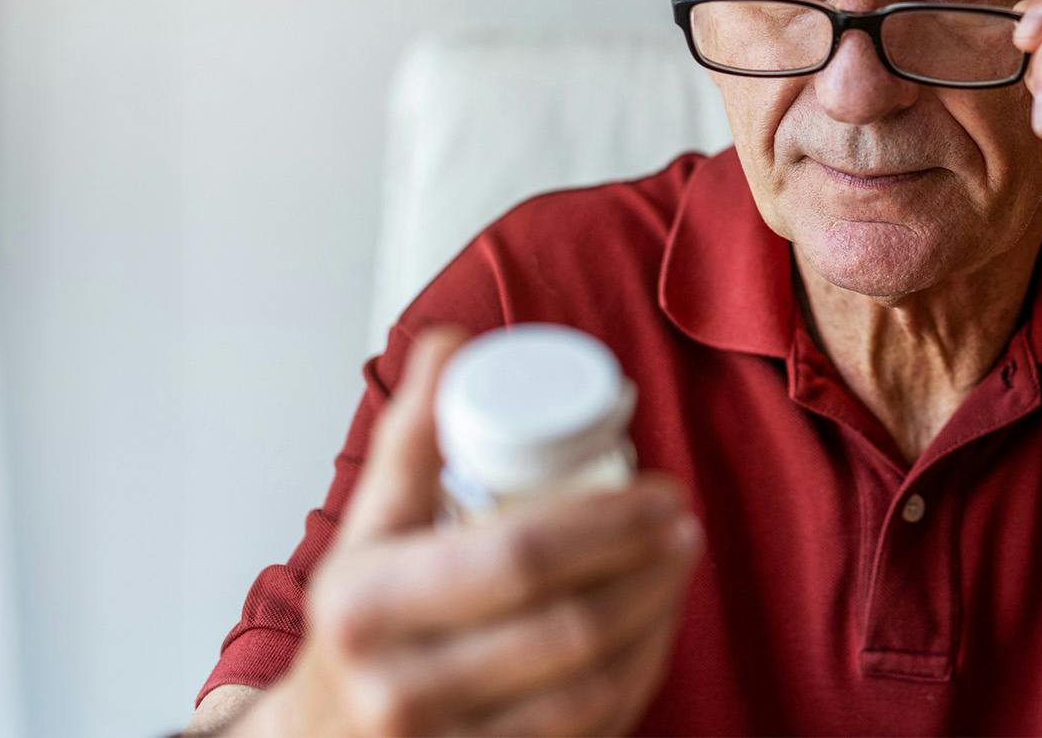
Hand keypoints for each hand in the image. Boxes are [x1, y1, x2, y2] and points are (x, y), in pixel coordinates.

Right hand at [240, 328, 701, 736]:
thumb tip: (451, 342)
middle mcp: (402, 691)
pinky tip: (656, 632)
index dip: (609, 522)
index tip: (659, 490)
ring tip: (680, 567)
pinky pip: (592, 733)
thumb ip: (411, 438)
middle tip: (684, 524)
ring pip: (592, 689)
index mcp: (368, 608)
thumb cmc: (357, 627)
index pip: (517, 556)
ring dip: (657, 621)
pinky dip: (638, 678)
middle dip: (648, 569)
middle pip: (569, 628)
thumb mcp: (366, 533)